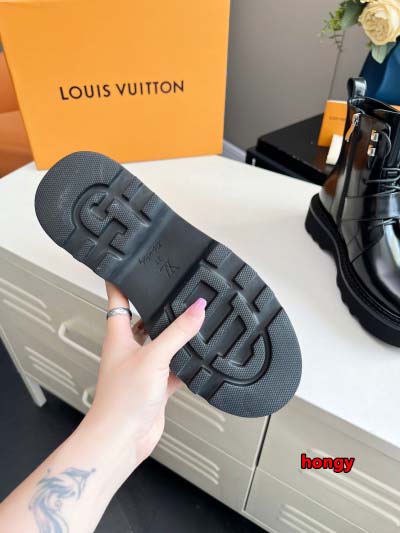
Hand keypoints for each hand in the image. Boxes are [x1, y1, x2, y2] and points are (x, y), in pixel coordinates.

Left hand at [83, 282, 205, 470]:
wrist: (122, 439)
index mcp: (118, 336)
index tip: (129, 264)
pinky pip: (174, 369)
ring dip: (176, 337)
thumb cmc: (120, 401)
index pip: (117, 299)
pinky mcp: (155, 386)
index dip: (122, 280)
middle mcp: (129, 350)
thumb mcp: (153, 357)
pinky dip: (186, 365)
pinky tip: (199, 360)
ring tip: (194, 323)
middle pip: (144, 321)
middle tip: (176, 293)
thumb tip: (196, 309)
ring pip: (162, 344)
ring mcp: (143, 368)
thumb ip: (178, 332)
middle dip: (159, 309)